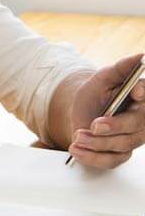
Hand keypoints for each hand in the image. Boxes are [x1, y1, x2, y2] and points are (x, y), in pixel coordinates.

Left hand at [69, 53, 144, 167]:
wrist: (79, 113)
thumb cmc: (94, 94)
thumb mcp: (102, 78)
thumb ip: (120, 68)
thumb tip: (140, 56)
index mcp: (141, 98)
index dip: (141, 92)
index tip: (134, 92)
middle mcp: (141, 119)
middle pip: (134, 126)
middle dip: (113, 127)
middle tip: (93, 125)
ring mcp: (132, 138)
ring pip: (121, 145)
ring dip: (97, 143)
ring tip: (77, 136)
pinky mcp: (120, 154)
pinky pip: (111, 160)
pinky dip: (92, 157)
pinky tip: (76, 150)